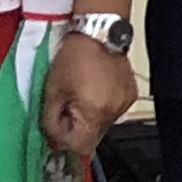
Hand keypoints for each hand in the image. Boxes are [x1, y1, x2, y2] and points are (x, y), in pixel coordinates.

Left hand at [41, 33, 132, 158]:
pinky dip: (101, 107)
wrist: (99, 34)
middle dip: (76, 130)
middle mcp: (114, 112)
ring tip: (80, 95)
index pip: (80, 147)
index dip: (64, 142)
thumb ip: (50, 121)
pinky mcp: (131, 95)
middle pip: (92, 138)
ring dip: (89, 119)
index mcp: (94, 112)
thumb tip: (53, 140)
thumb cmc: (73, 59)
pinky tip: (94, 90)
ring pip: (102, 126)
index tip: (55, 129)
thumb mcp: (52, 91)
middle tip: (65, 109)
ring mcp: (125, 104)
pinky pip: (112, 112)